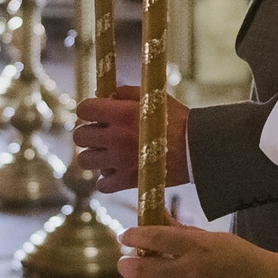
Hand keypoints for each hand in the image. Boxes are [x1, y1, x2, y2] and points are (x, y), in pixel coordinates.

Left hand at [72, 86, 188, 193]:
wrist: (198, 148)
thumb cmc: (176, 119)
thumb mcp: (153, 97)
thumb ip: (125, 92)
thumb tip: (102, 94)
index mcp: (121, 113)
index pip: (84, 109)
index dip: (87, 110)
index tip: (95, 114)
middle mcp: (117, 136)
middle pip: (79, 136)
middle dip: (88, 134)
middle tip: (102, 135)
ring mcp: (120, 160)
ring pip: (85, 161)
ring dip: (95, 157)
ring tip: (109, 154)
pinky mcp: (127, 181)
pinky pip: (102, 184)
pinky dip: (107, 180)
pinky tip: (117, 171)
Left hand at [119, 224, 277, 277]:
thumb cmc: (244, 259)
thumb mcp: (214, 239)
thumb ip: (182, 231)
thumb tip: (156, 216)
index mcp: (195, 245)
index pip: (153, 236)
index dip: (133, 236)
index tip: (125, 237)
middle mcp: (188, 271)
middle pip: (141, 269)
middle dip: (126, 266)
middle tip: (126, 264)